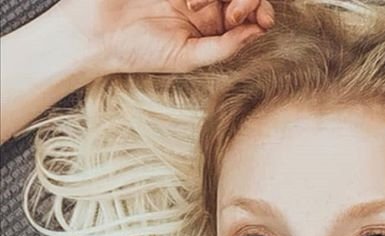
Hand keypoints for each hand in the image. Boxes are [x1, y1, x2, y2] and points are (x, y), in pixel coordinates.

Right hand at [50, 0, 274, 74]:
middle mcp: (203, 2)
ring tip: (204, 5)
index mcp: (211, 25)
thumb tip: (258, 33)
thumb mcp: (189, 57)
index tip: (261, 20)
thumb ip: (224, 47)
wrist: (98, 33)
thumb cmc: (141, 51)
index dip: (260, 10)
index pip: (247, 12)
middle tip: (234, 12)